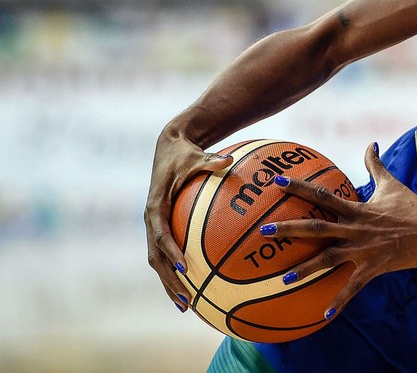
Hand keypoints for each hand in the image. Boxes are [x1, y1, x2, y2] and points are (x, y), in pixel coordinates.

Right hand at [145, 129, 232, 312]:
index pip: (161, 234)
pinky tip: (190, 287)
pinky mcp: (159, 228)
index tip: (187, 266)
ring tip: (186, 305)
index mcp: (155, 206)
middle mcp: (151, 220)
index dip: (172, 251)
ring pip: (157, 262)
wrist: (168, 147)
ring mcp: (153, 226)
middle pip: (156, 258)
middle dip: (169, 280)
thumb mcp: (196, 156)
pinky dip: (174, 272)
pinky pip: (165, 255)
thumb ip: (210, 161)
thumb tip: (228, 160)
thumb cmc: (184, 154)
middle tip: (186, 299)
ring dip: (169, 284)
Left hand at [262, 143, 416, 319]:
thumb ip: (376, 165)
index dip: (299, 188)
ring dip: (305, 269)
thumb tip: (371, 143)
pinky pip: (353, 286)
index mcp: (358, 208)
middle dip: (290, 229)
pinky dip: (338, 301)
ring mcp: (364, 249)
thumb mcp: (392, 184)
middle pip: (317, 227)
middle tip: (265, 231)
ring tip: (283, 278)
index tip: (277, 183)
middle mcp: (356, 228)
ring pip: (328, 259)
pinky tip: (323, 314)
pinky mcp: (375, 267)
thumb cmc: (414, 206)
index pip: (323, 195)